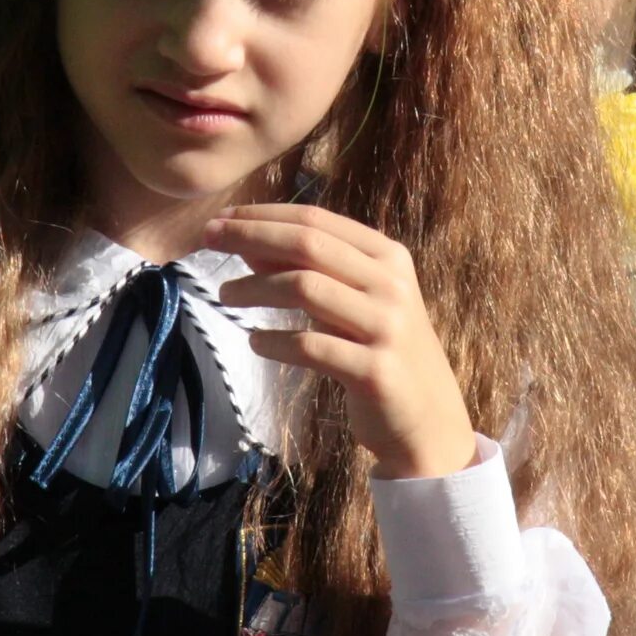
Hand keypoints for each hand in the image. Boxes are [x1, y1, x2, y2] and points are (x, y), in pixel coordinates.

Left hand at [209, 204, 473, 479]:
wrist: (428, 420)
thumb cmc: (380, 352)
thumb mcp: (351, 302)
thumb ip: (309, 271)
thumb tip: (247, 241)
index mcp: (388, 257)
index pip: (316, 220)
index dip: (263, 215)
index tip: (221, 218)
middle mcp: (391, 284)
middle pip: (308, 244)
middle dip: (251, 236)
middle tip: (208, 240)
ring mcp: (386, 327)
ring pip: (305, 287)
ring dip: (255, 287)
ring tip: (225, 295)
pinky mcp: (375, 371)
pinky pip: (310, 346)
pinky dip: (274, 341)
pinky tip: (255, 343)